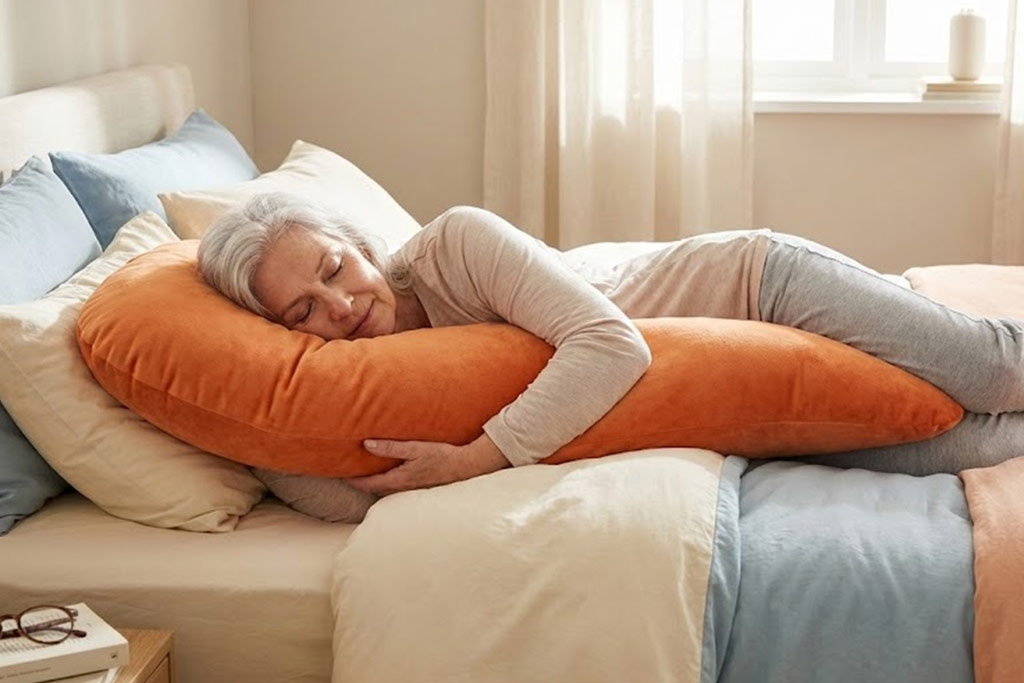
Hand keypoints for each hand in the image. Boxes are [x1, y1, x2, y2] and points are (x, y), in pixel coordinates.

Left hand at [346, 433, 510, 496]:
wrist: (467, 467)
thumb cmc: (443, 456)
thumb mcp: (416, 448)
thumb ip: (391, 447)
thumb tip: (366, 444)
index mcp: (399, 480)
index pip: (368, 484)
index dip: (352, 480)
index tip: (339, 474)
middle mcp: (402, 489)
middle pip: (374, 489)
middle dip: (360, 482)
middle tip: (346, 472)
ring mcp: (411, 490)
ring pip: (385, 490)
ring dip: (373, 483)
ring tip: (362, 473)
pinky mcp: (419, 487)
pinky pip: (396, 487)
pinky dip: (386, 482)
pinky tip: (388, 474)